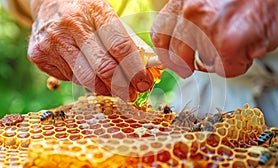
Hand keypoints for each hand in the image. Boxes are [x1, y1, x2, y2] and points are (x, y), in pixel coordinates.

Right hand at [28, 0, 155, 100]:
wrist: (50, 3)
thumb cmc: (86, 13)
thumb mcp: (108, 18)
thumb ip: (130, 43)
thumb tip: (151, 69)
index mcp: (95, 11)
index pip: (119, 46)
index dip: (135, 69)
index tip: (144, 83)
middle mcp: (71, 26)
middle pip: (103, 68)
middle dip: (122, 87)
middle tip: (132, 94)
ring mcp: (52, 41)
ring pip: (86, 78)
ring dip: (105, 89)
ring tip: (115, 90)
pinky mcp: (39, 55)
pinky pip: (70, 78)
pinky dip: (84, 81)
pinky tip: (88, 73)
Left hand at [151, 0, 277, 77]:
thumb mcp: (212, 0)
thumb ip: (193, 19)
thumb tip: (179, 44)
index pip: (161, 31)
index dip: (164, 51)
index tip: (169, 60)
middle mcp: (193, 10)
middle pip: (176, 54)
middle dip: (184, 65)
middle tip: (190, 69)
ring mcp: (209, 26)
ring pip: (204, 62)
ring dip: (220, 59)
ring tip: (239, 41)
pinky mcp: (229, 44)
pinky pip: (225, 70)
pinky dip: (239, 64)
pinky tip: (250, 46)